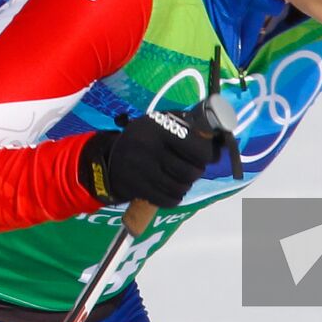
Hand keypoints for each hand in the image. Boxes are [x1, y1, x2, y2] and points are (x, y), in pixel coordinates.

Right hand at [78, 110, 222, 207]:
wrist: (108, 158)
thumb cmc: (142, 137)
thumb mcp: (159, 122)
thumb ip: (184, 124)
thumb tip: (213, 136)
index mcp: (158, 128)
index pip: (196, 147)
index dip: (208, 155)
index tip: (209, 157)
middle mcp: (149, 147)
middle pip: (190, 171)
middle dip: (196, 172)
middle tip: (194, 170)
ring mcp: (141, 170)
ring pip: (180, 187)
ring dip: (186, 186)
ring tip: (182, 180)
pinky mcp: (136, 188)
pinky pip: (167, 200)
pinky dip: (175, 198)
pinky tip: (172, 192)